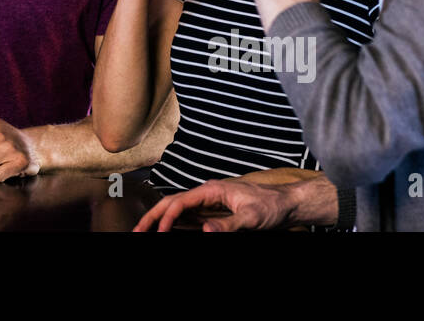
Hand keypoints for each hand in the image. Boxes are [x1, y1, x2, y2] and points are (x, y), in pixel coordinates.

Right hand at [133, 176, 297, 231]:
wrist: (286, 204)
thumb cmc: (271, 205)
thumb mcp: (251, 218)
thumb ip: (227, 224)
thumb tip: (204, 231)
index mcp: (212, 190)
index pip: (180, 202)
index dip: (166, 218)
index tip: (159, 233)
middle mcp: (207, 195)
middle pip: (172, 203)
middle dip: (152, 216)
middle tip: (137, 231)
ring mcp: (209, 204)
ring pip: (177, 211)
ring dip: (160, 221)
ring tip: (145, 232)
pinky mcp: (213, 213)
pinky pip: (188, 219)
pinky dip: (174, 225)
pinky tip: (167, 231)